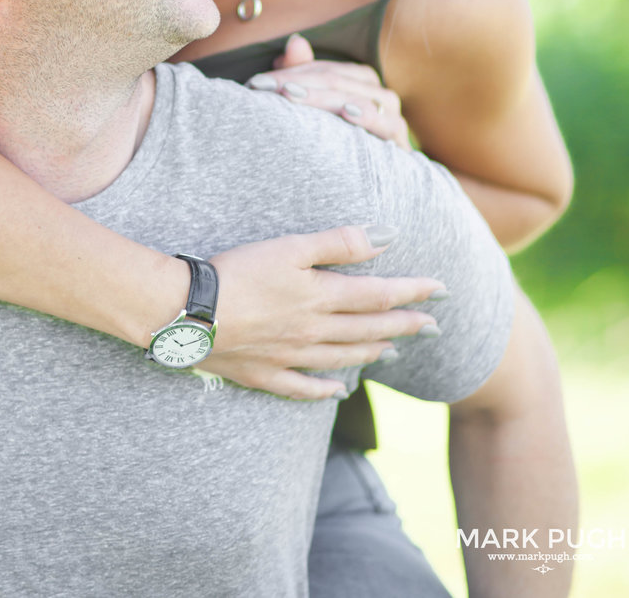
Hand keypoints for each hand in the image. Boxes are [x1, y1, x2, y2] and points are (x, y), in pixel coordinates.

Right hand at [207, 226, 445, 399]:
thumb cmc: (237, 271)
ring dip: (373, 353)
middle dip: (405, 325)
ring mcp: (289, 357)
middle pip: (368, 329)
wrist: (187, 312)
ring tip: (396, 352)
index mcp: (321, 297)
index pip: (378, 295)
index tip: (441, 289)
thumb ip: (339, 243)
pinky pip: (303, 388)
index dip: (412, 291)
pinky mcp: (263, 373)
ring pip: (342, 358)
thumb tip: (387, 237)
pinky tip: (339, 391)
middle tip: (434, 326)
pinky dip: (325, 390)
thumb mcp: (290, 247)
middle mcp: (313, 332)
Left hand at [245, 34, 409, 148]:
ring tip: (292, 95)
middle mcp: (378, 95)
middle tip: (264, 89)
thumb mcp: (311, 111)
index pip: (323, 69)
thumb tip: (296, 41)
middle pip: (336, 79)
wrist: (358, 197)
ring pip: (358, 96)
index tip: (255, 83)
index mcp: (359, 82)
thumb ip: (301, 74)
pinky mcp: (400, 143)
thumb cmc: (332, 148)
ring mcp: (392, 117)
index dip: (289, 72)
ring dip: (324, 96)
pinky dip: (367, 116)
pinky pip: (387, 124)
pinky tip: (345, 113)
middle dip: (297, 82)